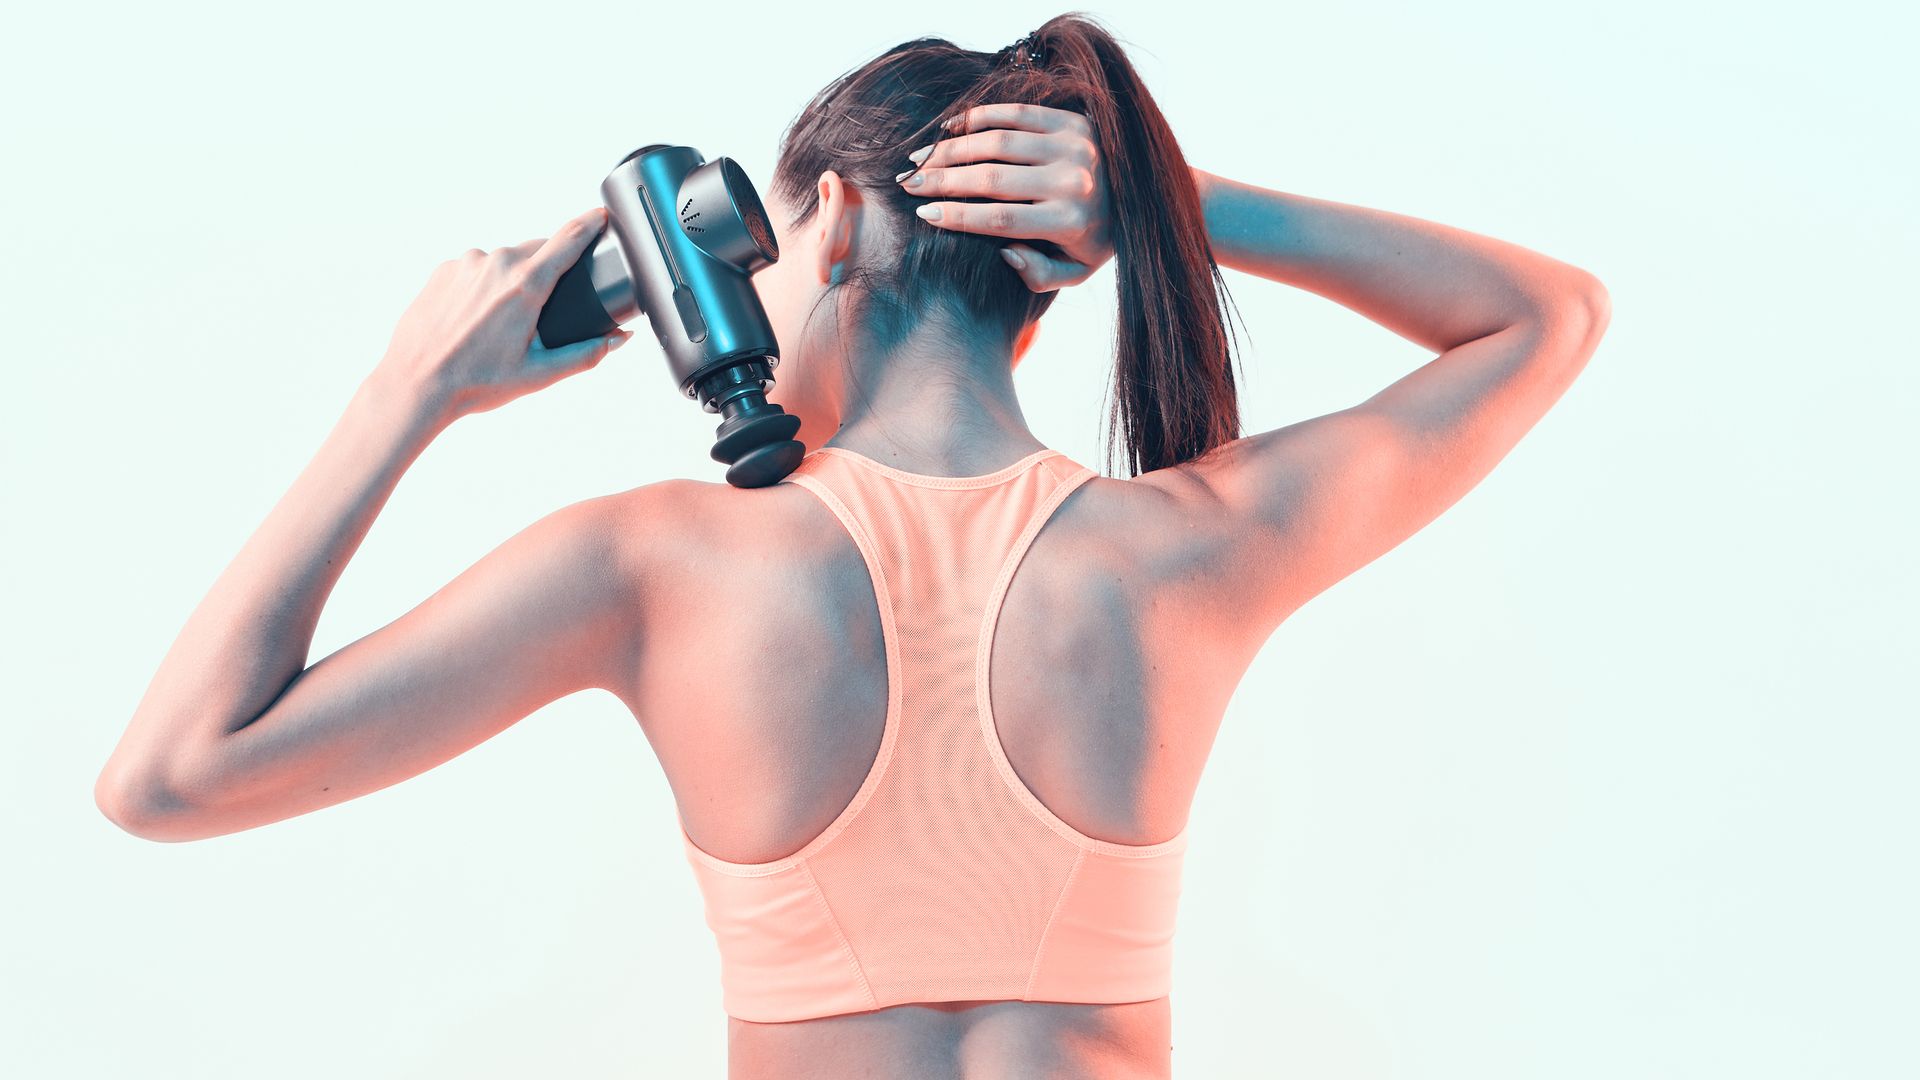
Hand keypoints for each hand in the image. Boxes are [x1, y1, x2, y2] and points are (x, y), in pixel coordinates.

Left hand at [374, 206, 631, 420]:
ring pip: (507, 261)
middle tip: (544, 310)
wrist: (416, 383)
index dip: (591, 223)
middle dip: (551, 269)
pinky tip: (477, 318)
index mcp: (525, 285)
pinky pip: (478, 268)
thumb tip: (619, 338)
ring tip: (502, 323)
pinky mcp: (445, 270)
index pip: (569, 239)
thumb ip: (587, 354)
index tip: (602, 214)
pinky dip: (486, 286)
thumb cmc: (475, 382)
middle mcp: (496, 263)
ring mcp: (467, 263)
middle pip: (539, 250)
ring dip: (514, 280)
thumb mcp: (540, 374)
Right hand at [897, 103, 1113, 291]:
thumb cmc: (1099, 238)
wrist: (1147, 190)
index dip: (958, 216)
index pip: (1001, 219)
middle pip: (992, 178)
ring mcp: (1074, 144)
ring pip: (998, 142)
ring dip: (951, 149)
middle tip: (906, 184)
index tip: (924, 214)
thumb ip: (1039, 275)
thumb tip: (1003, 253)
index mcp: (1071, 221)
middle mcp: (1073, 180)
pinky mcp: (1072, 119)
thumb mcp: (1076, 271)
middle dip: (942, 181)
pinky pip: (1016, 113)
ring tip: (918, 159)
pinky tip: (948, 130)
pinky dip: (978, 118)